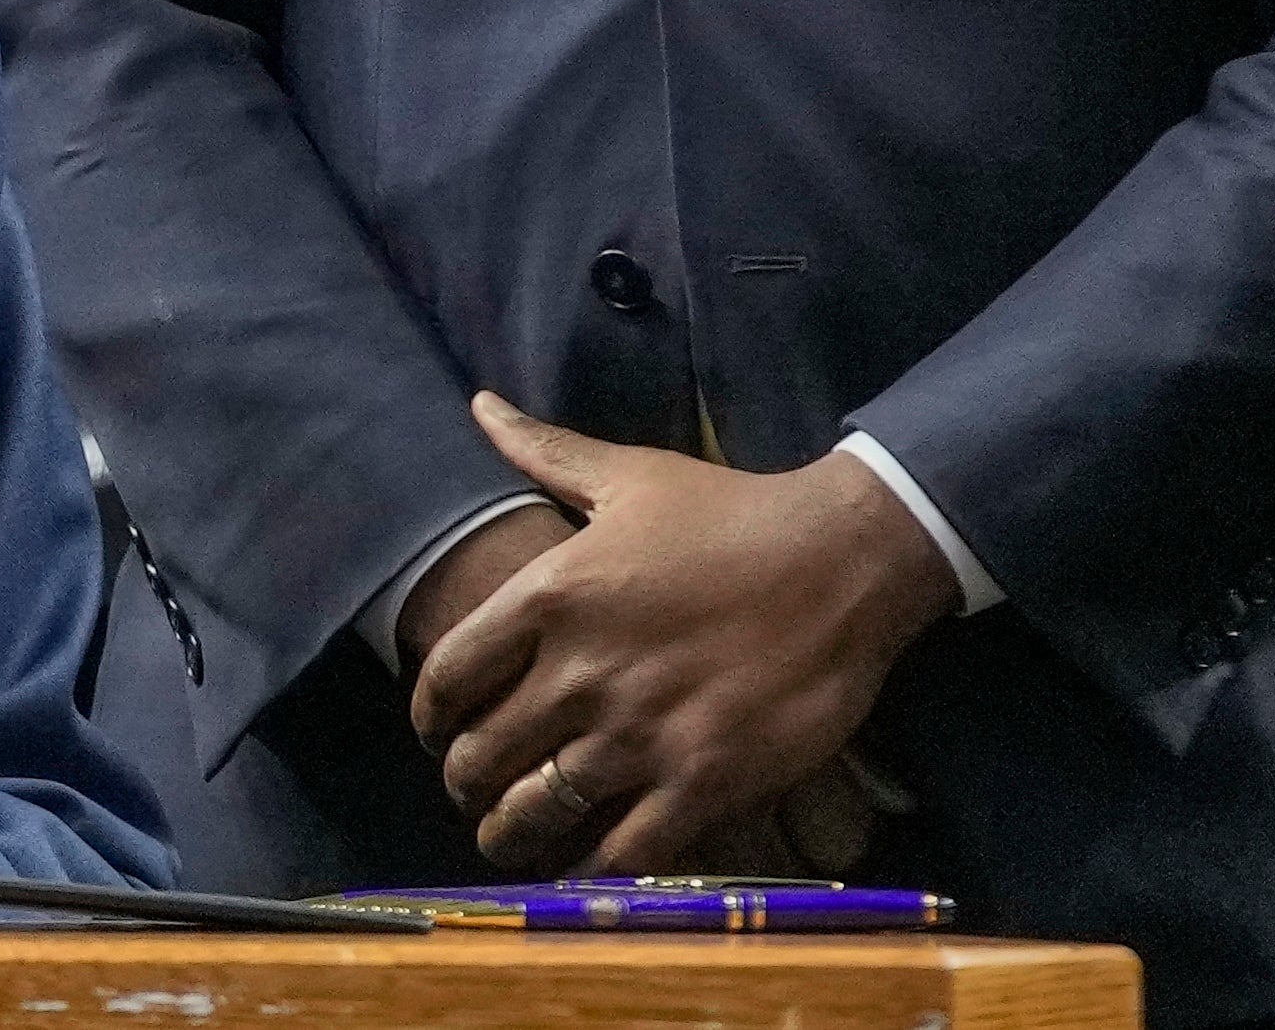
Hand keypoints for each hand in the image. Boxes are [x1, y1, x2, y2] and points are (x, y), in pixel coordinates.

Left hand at [408, 394, 950, 873]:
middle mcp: (582, 673)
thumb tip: (478, 404)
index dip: (429, 715)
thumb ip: (542, 451)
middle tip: (471, 789)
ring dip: (508, 833)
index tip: (435, 730)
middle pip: (481, 755)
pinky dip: (589, 872)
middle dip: (464, 781)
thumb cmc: (731, 513)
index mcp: (551, 597)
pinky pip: (622, 853)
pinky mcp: (703, 781)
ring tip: (505, 838)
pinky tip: (578, 870)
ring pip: (536, 811)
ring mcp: (641, 734)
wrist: (845, 561)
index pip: (448, 675)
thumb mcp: (628, 473)